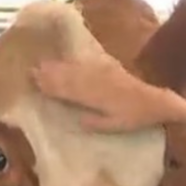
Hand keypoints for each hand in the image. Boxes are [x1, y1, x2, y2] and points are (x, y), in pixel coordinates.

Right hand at [30, 56, 183, 132]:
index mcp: (95, 97)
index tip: (35, 82)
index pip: (68, 90)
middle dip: (50, 73)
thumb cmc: (134, 117)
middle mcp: (96, 82)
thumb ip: (94, 123)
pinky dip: (74, 62)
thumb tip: (75, 120)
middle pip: (68, 76)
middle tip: (31, 70)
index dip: (51, 86)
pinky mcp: (109, 69)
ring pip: (75, 68)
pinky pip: (88, 63)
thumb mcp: (114, 126)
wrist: (155, 100)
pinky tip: (68, 59)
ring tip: (43, 63)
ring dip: (59, 66)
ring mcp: (102, 73)